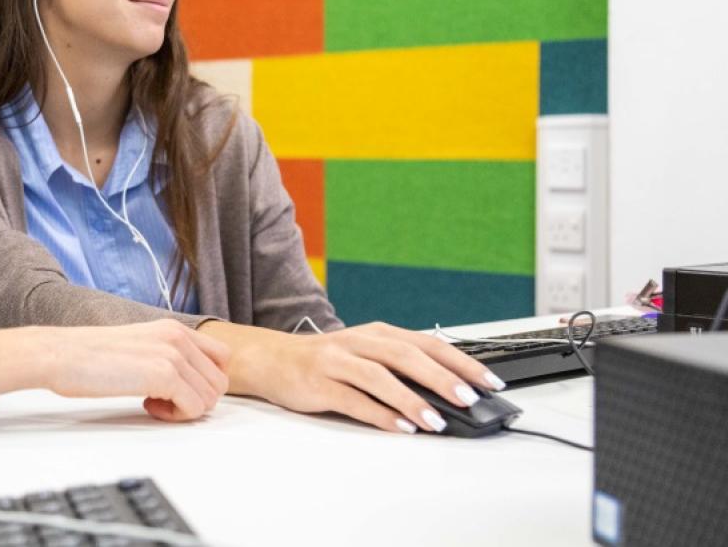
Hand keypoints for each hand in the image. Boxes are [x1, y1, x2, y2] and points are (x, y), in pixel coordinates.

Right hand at [0, 320, 230, 421]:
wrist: (60, 354)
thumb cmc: (88, 356)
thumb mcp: (137, 345)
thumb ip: (164, 356)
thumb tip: (182, 384)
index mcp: (173, 328)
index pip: (221, 358)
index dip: (203, 382)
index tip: (176, 390)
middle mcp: (178, 336)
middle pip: (219, 382)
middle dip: (195, 399)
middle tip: (163, 401)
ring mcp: (173, 354)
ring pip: (210, 398)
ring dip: (185, 410)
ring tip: (153, 403)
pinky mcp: (164, 374)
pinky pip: (194, 408)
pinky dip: (175, 417)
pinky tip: (147, 406)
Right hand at [205, 320, 503, 432]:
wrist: (271, 358)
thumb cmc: (326, 361)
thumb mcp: (366, 354)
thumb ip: (400, 369)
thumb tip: (448, 395)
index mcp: (377, 333)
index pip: (427, 343)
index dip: (461, 361)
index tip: (489, 382)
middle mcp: (359, 342)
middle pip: (406, 356)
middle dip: (441, 378)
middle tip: (468, 400)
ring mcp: (337, 360)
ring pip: (380, 377)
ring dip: (410, 400)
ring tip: (436, 421)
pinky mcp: (318, 382)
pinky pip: (353, 399)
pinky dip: (379, 414)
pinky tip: (399, 428)